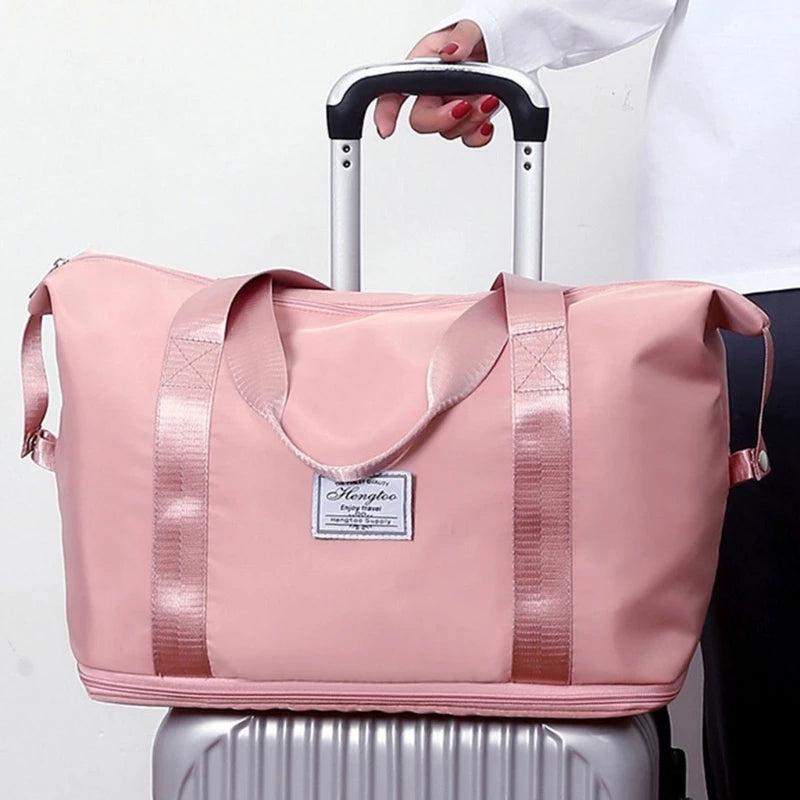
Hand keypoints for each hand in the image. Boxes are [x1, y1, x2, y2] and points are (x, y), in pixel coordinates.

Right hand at [374, 20, 498, 147]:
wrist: (501, 44)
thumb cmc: (476, 36)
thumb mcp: (469, 27)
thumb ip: (461, 37)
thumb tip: (451, 51)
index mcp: (422, 68)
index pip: (393, 91)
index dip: (385, 113)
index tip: (386, 129)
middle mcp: (432, 92)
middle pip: (422, 120)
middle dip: (443, 118)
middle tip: (465, 105)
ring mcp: (450, 108)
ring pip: (449, 131)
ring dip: (471, 120)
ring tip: (488, 99)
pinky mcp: (469, 120)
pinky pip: (469, 139)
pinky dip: (479, 136)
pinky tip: (486, 122)